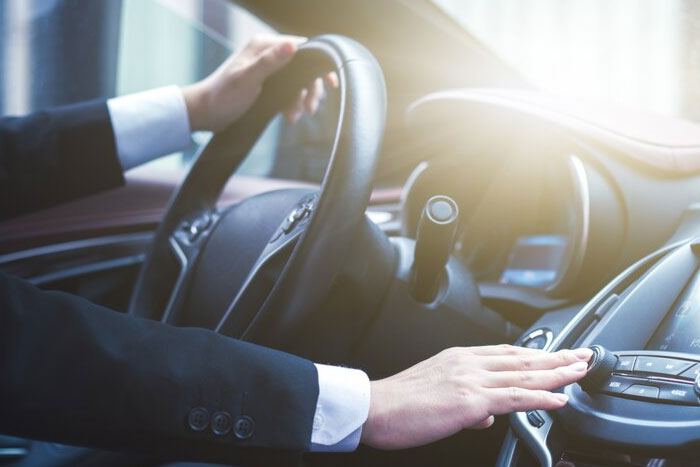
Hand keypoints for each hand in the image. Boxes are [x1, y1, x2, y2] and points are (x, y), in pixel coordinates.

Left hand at [181, 34, 337, 131]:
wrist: (206, 114)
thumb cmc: (222, 97)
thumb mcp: (247, 79)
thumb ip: (270, 62)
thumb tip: (293, 46)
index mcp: (263, 46)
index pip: (301, 47)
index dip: (317, 64)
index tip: (329, 83)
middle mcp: (267, 53)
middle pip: (302, 67)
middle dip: (309, 89)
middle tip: (309, 109)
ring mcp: (268, 68)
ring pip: (297, 81)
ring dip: (301, 99)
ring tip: (295, 116)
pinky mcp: (267, 83)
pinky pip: (289, 90)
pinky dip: (292, 103)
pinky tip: (289, 115)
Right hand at [361, 344, 591, 449]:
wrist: (374, 408)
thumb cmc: (398, 403)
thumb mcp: (436, 395)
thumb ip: (466, 403)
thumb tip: (486, 415)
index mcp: (460, 358)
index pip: (508, 353)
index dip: (537, 354)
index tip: (558, 355)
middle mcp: (469, 363)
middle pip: (523, 358)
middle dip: (557, 358)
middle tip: (584, 356)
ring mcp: (471, 380)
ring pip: (524, 374)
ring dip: (557, 373)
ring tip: (581, 371)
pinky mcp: (469, 400)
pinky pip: (514, 397)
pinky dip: (540, 396)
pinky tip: (559, 397)